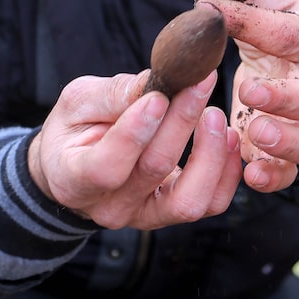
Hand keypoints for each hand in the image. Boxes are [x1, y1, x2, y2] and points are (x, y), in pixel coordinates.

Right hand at [27, 69, 241, 229]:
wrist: (74, 166)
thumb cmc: (72, 130)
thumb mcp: (76, 102)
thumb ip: (112, 95)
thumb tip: (156, 82)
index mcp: (74, 179)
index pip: (106, 167)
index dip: (134, 133)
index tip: (157, 96)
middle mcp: (110, 207)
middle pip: (154, 170)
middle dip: (181, 121)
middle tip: (198, 83)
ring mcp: (144, 216)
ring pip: (188, 198)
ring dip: (210, 153)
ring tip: (214, 114)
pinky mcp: (171, 213)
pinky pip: (209, 204)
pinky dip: (226, 172)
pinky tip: (226, 137)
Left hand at [200, 0, 298, 193]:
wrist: (293, 62)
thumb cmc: (276, 24)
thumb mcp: (271, 1)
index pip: (290, 30)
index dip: (251, 21)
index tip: (212, 10)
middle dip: (282, 98)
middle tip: (249, 92)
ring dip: (284, 143)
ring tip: (256, 135)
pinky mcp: (286, 150)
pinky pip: (288, 171)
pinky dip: (273, 177)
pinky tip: (250, 176)